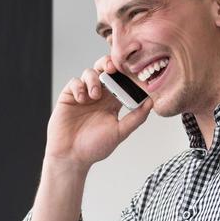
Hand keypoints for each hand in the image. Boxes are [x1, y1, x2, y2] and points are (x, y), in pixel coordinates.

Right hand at [45, 55, 151, 169]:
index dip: (126, 74)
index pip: (121, 81)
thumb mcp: (119, 132)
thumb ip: (136, 117)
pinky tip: (82, 99)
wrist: (71, 156)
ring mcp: (83, 95)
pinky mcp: (69, 97)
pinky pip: (74, 82)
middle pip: (105, 70)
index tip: (131, 71)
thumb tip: (150, 102)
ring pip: (90, 73)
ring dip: (94, 79)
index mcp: (112, 102)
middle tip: (112, 68)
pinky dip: (79, 86)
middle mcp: (99, 96)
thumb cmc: (94, 147)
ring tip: (95, 95)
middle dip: (109, 64)